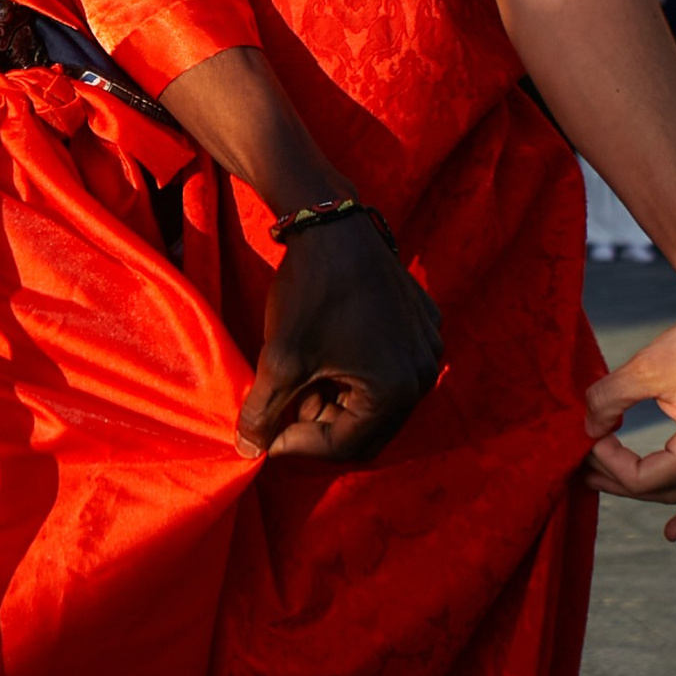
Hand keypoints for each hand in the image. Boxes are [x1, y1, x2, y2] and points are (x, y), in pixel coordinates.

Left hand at [239, 214, 441, 463]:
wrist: (333, 224)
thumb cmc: (310, 293)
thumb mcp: (279, 360)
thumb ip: (263, 413)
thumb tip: (247, 451)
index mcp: (398, 391)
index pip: (344, 445)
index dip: (298, 445)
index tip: (265, 436)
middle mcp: (425, 375)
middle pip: (366, 426)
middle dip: (319, 424)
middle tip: (280, 409)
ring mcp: (428, 347)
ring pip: (377, 398)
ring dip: (336, 399)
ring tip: (298, 378)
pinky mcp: (422, 323)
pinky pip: (390, 366)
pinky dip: (355, 372)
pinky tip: (323, 354)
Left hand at [584, 267, 675, 542]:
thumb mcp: (644, 370)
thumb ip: (607, 401)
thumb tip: (587, 428)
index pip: (641, 477)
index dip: (606, 461)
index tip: (585, 435)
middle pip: (657, 489)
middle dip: (614, 477)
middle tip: (576, 466)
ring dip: (640, 491)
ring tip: (598, 487)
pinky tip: (672, 534)